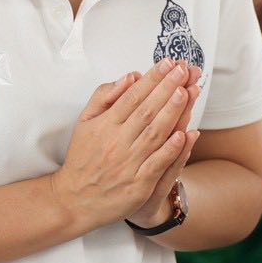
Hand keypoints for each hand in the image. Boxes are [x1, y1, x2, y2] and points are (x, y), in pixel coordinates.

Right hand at [52, 60, 200, 233]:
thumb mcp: (84, 121)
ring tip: (187, 92)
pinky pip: (157, 164)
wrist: (75, 199)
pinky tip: (185, 133)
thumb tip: (129, 77)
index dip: (152, 78)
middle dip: (166, 88)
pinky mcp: (138, 185)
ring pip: (155, 133)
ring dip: (173, 112)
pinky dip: (171, 149)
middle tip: (183, 70)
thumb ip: (104, 96)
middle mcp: (117, 142)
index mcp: (105, 124)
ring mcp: (128, 164)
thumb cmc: (83, 157)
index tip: (167, 63)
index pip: (132, 96)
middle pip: (146, 110)